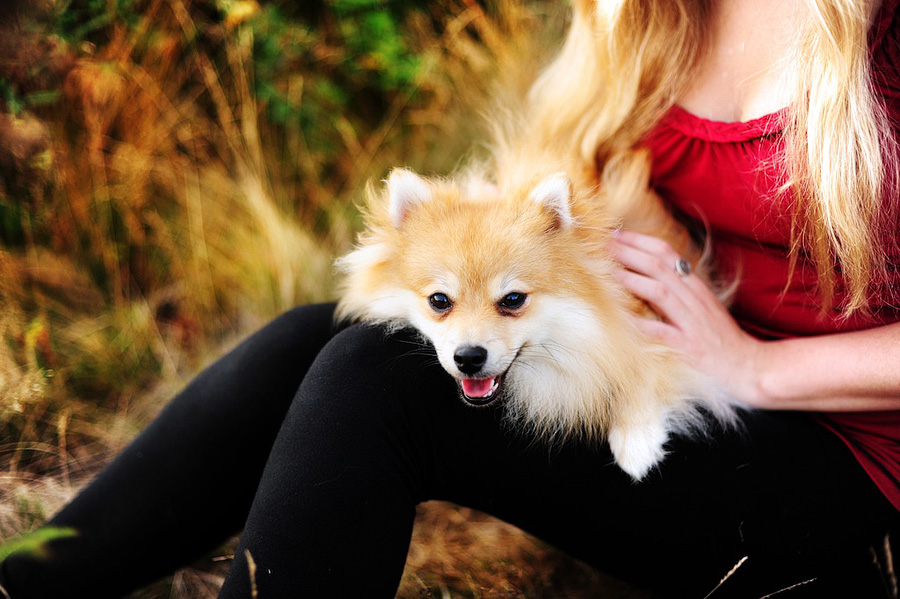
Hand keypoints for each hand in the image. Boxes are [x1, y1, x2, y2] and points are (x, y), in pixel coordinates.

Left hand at [610, 230, 765, 405]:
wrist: (748, 366)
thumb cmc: (719, 338)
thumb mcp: (700, 306)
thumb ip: (676, 290)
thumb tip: (645, 275)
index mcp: (694, 287)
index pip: (667, 254)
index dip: (640, 241)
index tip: (616, 234)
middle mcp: (693, 298)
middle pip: (659, 266)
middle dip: (628, 252)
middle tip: (602, 244)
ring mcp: (691, 321)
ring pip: (660, 291)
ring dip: (632, 278)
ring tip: (608, 271)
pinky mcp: (688, 346)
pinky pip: (661, 331)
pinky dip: (641, 323)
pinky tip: (621, 317)